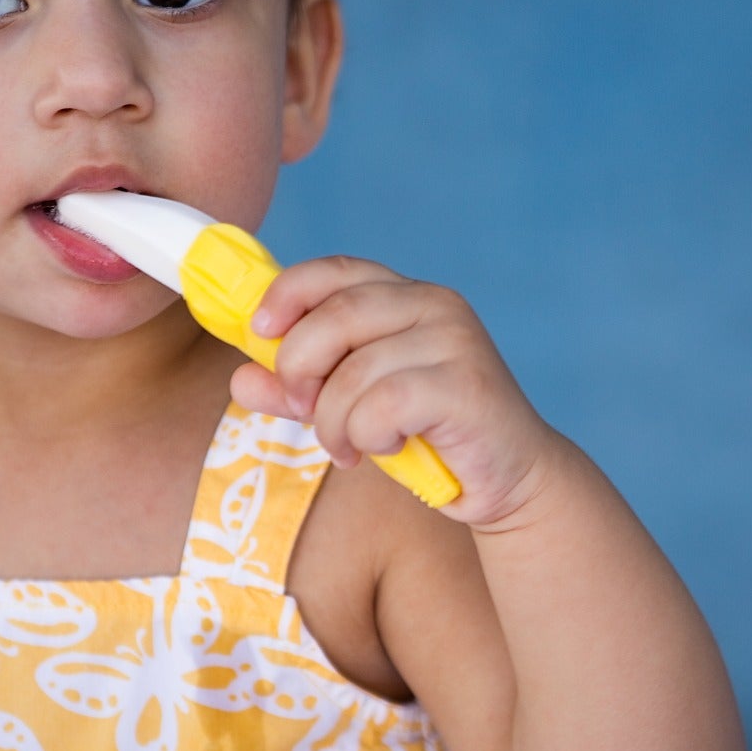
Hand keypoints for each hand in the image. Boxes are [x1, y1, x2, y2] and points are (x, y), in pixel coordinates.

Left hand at [227, 255, 560, 527]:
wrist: (510, 480)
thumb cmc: (429, 436)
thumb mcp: (352, 408)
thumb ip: (300, 390)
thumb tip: (241, 377)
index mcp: (407, 297)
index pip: (335, 270)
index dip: (287, 293)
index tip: (258, 333)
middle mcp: (435, 305)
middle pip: (335, 315)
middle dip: (299, 368)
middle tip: (302, 408)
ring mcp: (457, 342)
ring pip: (353, 372)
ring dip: (334, 422)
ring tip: (350, 447)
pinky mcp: (467, 385)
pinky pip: (383, 405)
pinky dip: (368, 436)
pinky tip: (387, 448)